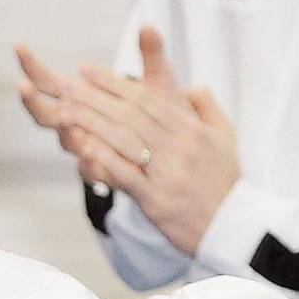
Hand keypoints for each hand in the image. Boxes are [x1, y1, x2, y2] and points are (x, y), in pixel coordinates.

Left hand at [16, 26, 239, 255]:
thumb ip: (205, 105)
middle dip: (96, 97)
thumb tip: (188, 85)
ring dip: (92, 123)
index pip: (148, 98)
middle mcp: (180, 146)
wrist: (234, 227)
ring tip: (65, 110)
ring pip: (125, 140)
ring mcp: (168, 173)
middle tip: (67, 84)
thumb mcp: (225, 135)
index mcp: (192, 129)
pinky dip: (103, 159)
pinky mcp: (157, 200)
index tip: (88, 70)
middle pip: (131, 114)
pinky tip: (81, 148)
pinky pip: (126, 175)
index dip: (115, 82)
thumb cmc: (225, 180)